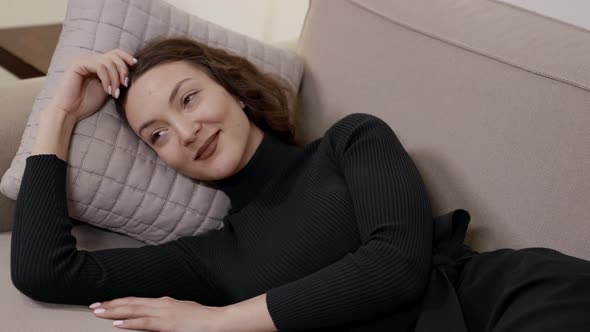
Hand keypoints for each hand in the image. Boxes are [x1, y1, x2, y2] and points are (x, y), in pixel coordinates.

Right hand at [50, 49, 136, 121]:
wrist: (70, 111)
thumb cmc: (87, 102)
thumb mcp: (108, 89)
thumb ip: (116, 79)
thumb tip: (132, 71)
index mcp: (98, 64)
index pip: (115, 53)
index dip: (126, 57)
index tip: (136, 65)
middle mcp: (90, 60)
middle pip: (114, 55)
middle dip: (123, 70)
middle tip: (125, 85)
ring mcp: (83, 61)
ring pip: (108, 62)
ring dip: (115, 78)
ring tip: (114, 92)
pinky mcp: (77, 64)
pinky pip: (99, 66)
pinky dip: (107, 78)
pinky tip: (107, 90)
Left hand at [90, 296, 225, 331]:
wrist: (217, 322)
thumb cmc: (202, 320)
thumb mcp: (181, 314)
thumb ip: (166, 316)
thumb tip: (154, 319)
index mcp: (164, 303)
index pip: (137, 301)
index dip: (120, 302)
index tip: (105, 303)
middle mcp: (162, 305)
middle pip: (132, 303)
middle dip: (112, 304)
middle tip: (94, 306)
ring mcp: (164, 314)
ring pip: (134, 311)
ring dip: (115, 311)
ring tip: (99, 312)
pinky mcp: (167, 324)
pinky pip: (145, 323)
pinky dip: (130, 323)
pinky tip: (118, 323)